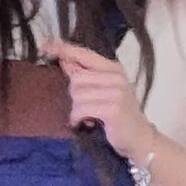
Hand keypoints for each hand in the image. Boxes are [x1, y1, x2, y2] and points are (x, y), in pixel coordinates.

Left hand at [47, 39, 154, 159]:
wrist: (140, 139)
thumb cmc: (119, 115)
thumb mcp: (104, 91)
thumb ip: (85, 75)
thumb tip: (64, 60)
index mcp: (113, 68)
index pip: (84, 53)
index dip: (63, 49)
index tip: (44, 46)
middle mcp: (116, 77)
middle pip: (76, 78)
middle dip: (74, 95)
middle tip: (85, 107)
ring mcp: (116, 92)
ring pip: (77, 95)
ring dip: (77, 110)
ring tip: (88, 117)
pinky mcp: (112, 109)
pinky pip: (81, 109)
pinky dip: (78, 119)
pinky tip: (87, 124)